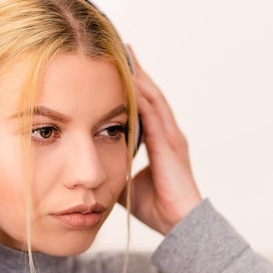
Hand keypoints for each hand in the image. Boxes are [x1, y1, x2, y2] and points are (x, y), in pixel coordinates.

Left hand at [120, 46, 201, 234]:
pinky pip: (154, 113)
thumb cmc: (158, 208)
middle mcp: (169, 134)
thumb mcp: (128, 184)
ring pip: (154, 97)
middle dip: (137, 71)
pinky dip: (141, 94)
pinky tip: (129, 79)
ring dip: (139, 75)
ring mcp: (172, 137)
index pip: (146, 106)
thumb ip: (115, 170)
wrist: (179, 225)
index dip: (133, 87)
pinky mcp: (170, 145)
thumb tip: (93, 167)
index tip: (119, 69)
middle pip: (151, 94)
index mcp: (161, 142)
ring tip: (125, 54)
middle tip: (122, 48)